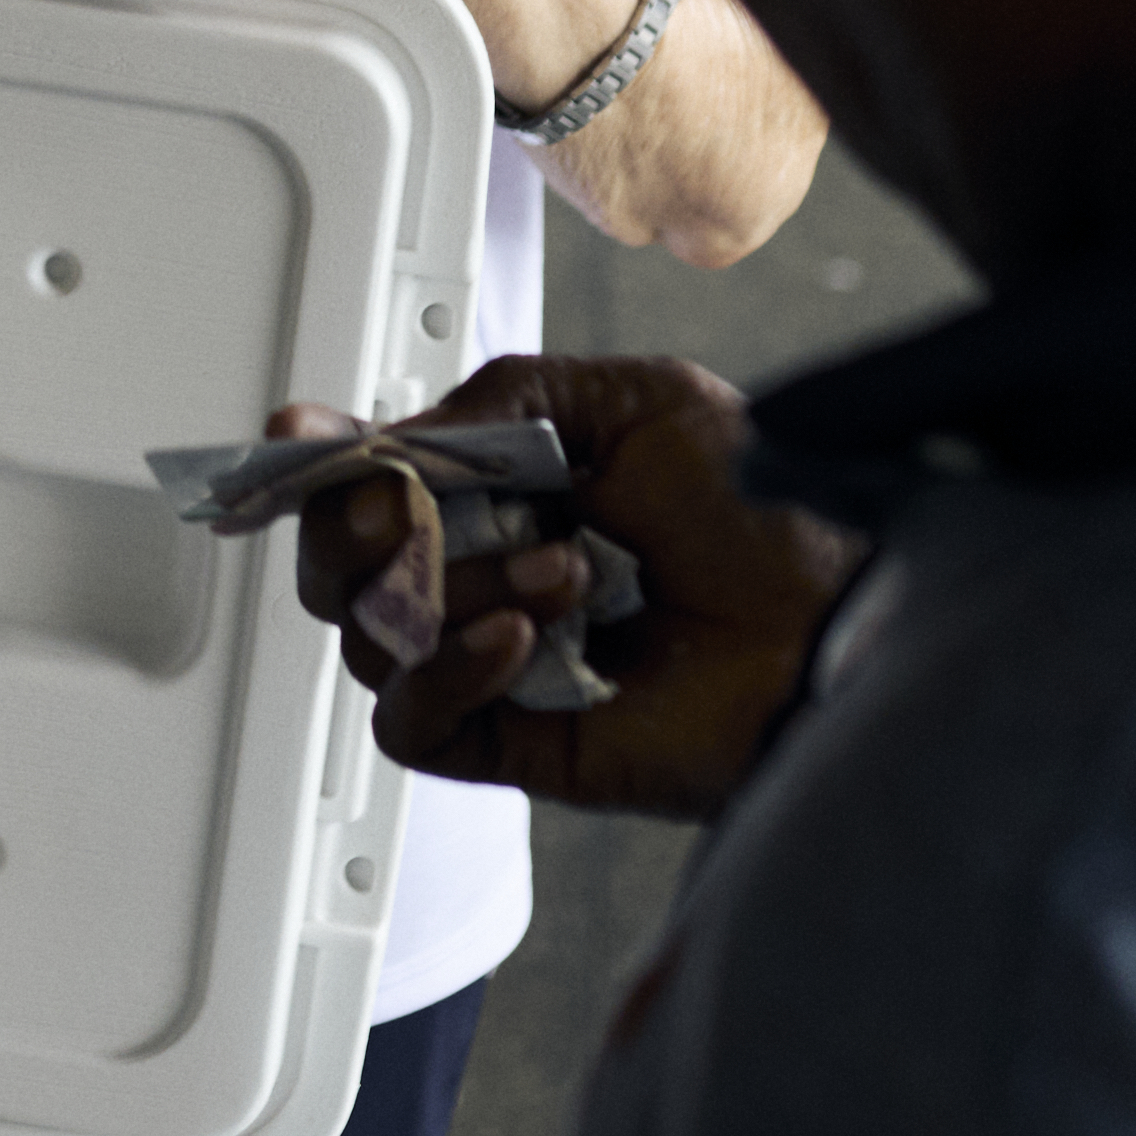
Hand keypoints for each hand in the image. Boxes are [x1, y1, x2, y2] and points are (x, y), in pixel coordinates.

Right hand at [283, 354, 849, 820]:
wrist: (833, 623)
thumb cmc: (763, 514)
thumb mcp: (639, 401)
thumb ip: (507, 397)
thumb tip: (394, 433)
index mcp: (501, 487)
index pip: (367, 477)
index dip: (318, 462)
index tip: (302, 440)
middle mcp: (481, 574)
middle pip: (337, 563)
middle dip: (357, 524)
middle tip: (410, 506)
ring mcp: (490, 660)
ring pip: (370, 637)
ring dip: (450, 591)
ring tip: (562, 572)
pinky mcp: (510, 738)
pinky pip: (408, 723)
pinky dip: (445, 674)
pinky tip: (519, 640)